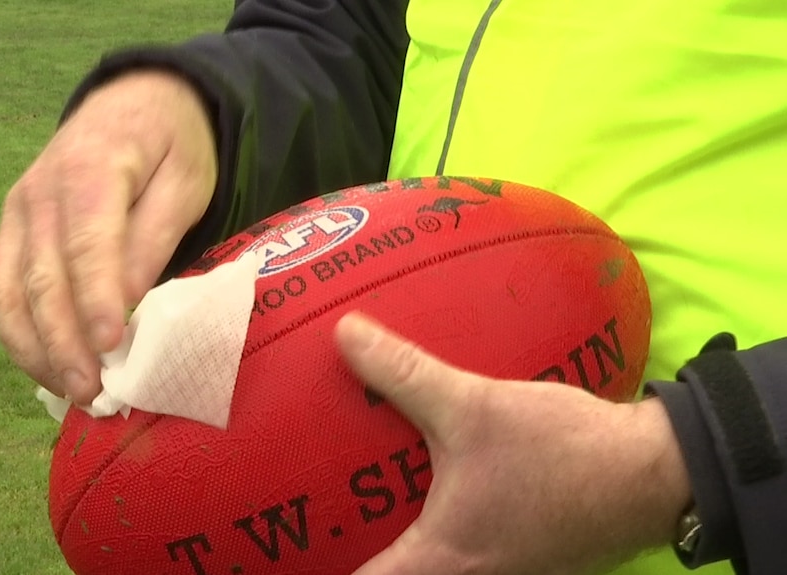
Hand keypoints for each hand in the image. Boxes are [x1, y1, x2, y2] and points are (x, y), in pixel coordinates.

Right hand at [0, 71, 216, 403]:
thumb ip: (155, 236)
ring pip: (8, 291)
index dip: (97, 299)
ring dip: (35, 348)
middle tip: (92, 391)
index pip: (87, 245)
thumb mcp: (185, 181)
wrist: (136, 103)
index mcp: (89, 169)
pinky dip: (19, 331)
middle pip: (41, 278)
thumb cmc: (171, 145)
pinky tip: (47, 364)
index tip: (113, 345)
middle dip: (64, 341)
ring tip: (69, 390)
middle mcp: (39, 192)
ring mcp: (18, 211)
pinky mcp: (13, 229)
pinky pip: (1, 287)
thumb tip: (128, 300)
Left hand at [334, 312, 692, 574]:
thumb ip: (405, 373)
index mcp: (442, 562)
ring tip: (353, 498)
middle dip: (352, 550)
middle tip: (310, 513)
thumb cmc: (562, 452)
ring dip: (392, 536)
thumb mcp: (474, 406)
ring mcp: (497, 572)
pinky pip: (457, 549)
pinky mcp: (517, 554)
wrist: (651, 474)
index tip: (283, 551)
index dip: (318, 571)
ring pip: (425, 565)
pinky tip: (421, 483)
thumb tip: (345, 334)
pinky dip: (430, 526)